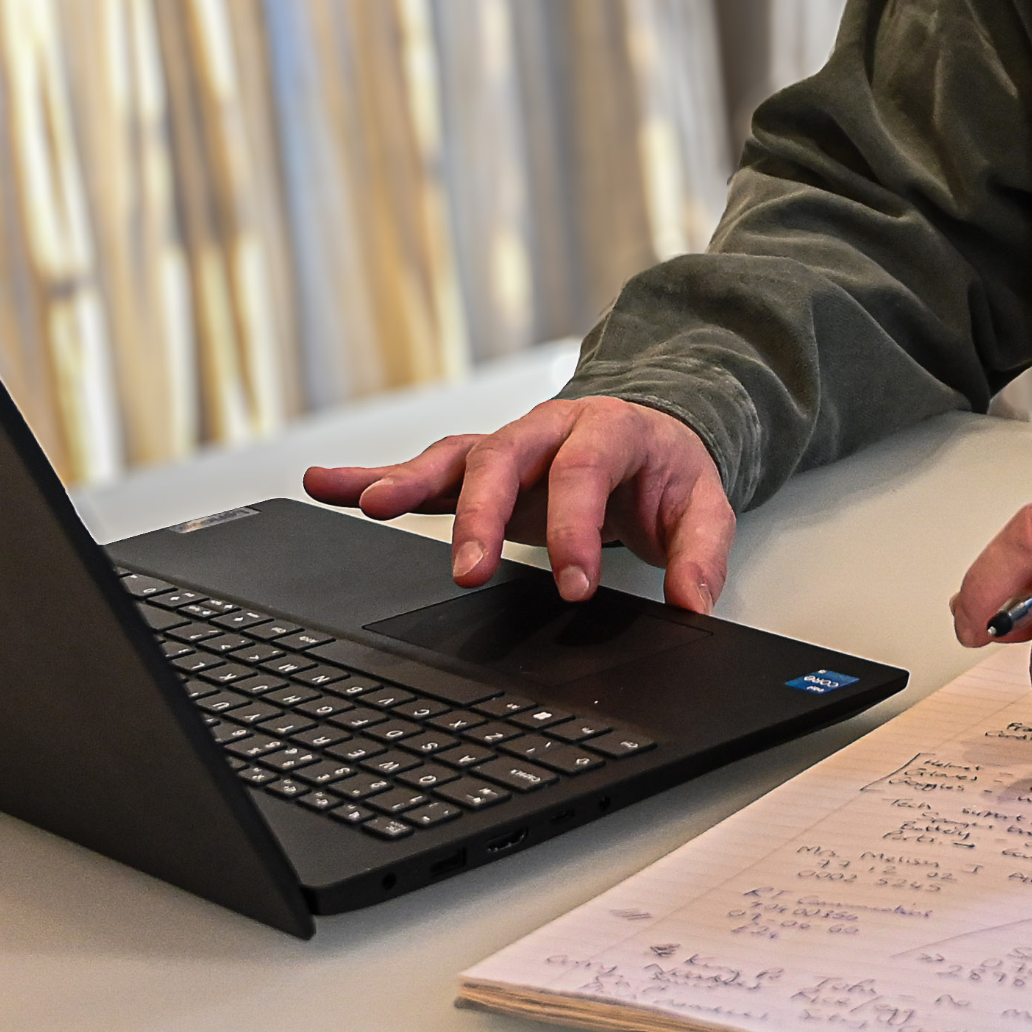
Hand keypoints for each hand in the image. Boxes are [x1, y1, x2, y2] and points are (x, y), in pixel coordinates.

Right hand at [302, 396, 736, 610]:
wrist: (650, 433)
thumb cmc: (666, 473)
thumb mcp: (703, 506)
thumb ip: (701, 552)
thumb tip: (692, 603)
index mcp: (609, 431)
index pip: (585, 474)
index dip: (575, 529)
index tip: (573, 586)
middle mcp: (548, 428)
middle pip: (505, 459)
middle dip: (482, 515)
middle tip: (468, 571)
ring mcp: (507, 445)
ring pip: (455, 458)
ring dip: (410, 480)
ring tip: (370, 505)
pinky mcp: (477, 467)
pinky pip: (422, 468)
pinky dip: (372, 475)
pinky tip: (327, 483)